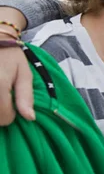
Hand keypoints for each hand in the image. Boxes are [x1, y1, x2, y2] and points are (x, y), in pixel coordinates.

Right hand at [0, 7, 33, 124]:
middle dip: (0, 113)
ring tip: (0, 95)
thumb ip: (26, 97)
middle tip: (3, 98)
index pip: (4, 118)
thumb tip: (30, 118)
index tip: (13, 105)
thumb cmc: (11, 56)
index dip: (12, 116)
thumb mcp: (24, 74)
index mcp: (0, 86)